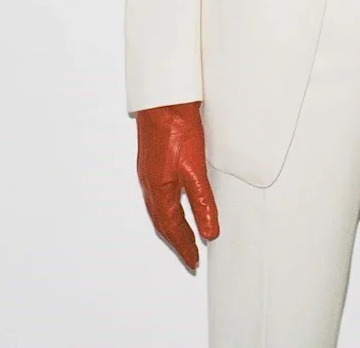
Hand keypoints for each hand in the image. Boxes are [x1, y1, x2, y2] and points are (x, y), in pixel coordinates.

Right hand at [135, 101, 219, 269]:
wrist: (163, 99)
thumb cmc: (176, 129)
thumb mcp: (195, 170)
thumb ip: (203, 202)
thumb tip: (210, 232)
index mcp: (159, 192)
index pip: (173, 229)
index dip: (185, 246)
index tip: (194, 261)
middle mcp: (150, 185)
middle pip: (163, 222)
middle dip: (177, 240)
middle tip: (189, 255)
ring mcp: (150, 172)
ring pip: (159, 208)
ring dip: (171, 225)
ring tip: (184, 235)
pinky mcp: (154, 160)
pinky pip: (159, 194)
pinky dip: (168, 207)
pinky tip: (175, 200)